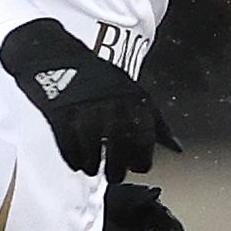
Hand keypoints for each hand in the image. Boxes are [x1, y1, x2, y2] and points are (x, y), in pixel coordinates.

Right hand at [0, 19, 180, 180]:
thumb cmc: (95, 78)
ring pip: (92, 145)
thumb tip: (177, 148)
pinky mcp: (59, 111)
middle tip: (115, 177)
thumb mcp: (131, 92)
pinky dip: (73, 156)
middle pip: (119, 143)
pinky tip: (77, 162)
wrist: (53, 54)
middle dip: (118, 166)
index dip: (142, 156)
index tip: (138, 167)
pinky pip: (68, 141)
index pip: (144, 133)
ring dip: (94, 164)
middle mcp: (110, 100)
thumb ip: (155, 122)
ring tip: (93, 170)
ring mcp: (83, 105)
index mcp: (130, 95)